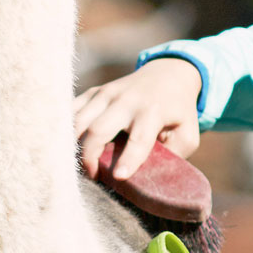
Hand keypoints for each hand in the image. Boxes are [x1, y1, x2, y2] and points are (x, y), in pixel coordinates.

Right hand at [74, 56, 202, 179]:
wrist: (167, 74)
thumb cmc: (178, 112)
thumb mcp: (188, 132)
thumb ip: (174, 153)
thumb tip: (150, 174)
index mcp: (152, 111)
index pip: (139, 138)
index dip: (128, 159)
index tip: (118, 177)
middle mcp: (126, 100)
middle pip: (98, 130)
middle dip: (89, 157)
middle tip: (92, 177)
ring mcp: (106, 93)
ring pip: (78, 121)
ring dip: (73, 146)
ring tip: (77, 166)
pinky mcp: (94, 92)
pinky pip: (71, 110)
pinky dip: (65, 129)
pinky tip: (67, 146)